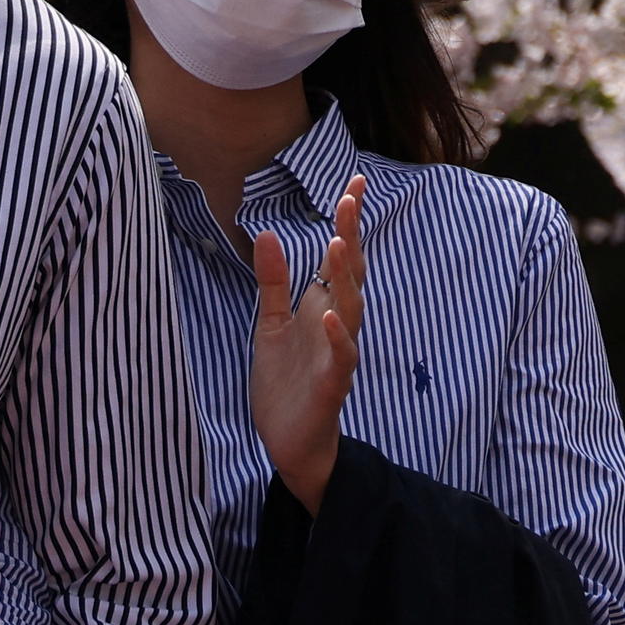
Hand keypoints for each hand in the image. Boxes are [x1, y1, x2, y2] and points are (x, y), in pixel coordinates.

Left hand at [250, 176, 363, 511]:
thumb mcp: (271, 323)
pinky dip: (338, 336)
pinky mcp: (331, 385)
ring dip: (347, 278)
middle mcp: (337, 324)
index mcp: (323, 306)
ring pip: (351, 310)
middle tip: (349, 198)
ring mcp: (337, 354)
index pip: (340, 256)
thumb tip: (269, 232)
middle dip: (351, 236)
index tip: (354, 183)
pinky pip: (341, 357)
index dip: (348, 221)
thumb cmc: (287, 381)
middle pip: (350, 274)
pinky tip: (330, 315)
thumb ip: (273, 282)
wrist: (291, 441)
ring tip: (340, 243)